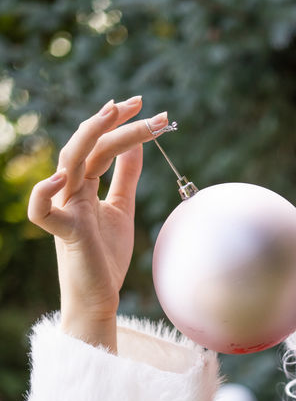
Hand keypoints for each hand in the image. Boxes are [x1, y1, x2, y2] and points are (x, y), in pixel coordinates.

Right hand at [27, 97, 167, 349]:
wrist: (99, 296)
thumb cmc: (106, 255)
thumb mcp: (122, 209)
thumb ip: (126, 178)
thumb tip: (136, 145)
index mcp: (84, 184)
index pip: (101, 144)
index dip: (121, 124)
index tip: (148, 109)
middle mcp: (71, 190)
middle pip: (88, 145)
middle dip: (112, 121)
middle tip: (140, 104)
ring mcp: (65, 209)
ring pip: (70, 162)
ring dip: (90, 136)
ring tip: (112, 114)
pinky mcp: (64, 232)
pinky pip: (42, 210)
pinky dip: (44, 193)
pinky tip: (61, 178)